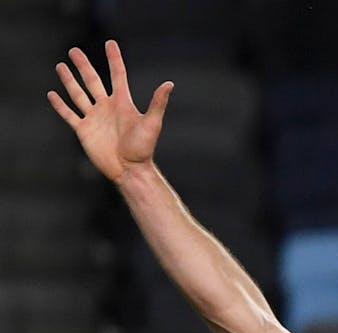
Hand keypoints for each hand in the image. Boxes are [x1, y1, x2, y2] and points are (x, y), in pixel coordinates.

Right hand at [47, 40, 171, 183]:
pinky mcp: (84, 130)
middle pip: (92, 81)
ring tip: (61, 66)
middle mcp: (107, 107)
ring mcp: (94, 118)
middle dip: (83, 65)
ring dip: (69, 81)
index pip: (118, 75)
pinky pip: (69, 114)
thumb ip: (158, 103)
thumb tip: (169, 84)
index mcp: (122, 103)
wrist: (130, 170)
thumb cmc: (143, 148)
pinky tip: (53, 94)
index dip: (114, 59)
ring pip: (78, 94)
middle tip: (74, 50)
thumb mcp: (152, 123)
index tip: (110, 43)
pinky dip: (60, 105)